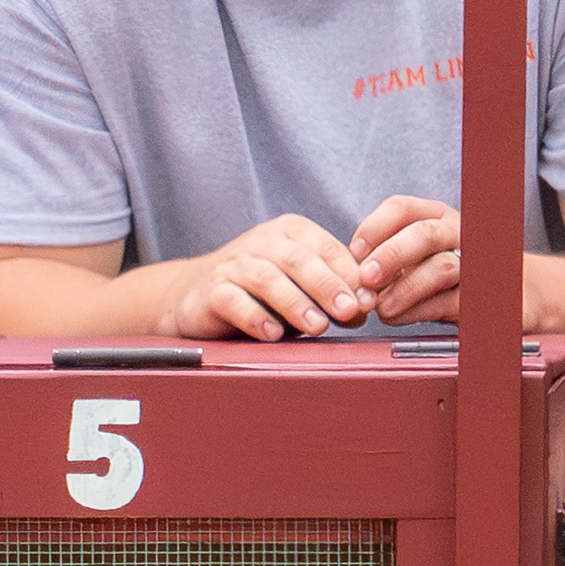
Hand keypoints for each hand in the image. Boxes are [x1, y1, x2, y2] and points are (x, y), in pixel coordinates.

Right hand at [155, 214, 372, 342]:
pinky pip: (232, 301)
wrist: (196, 294)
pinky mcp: (209, 290)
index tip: (368, 300)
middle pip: (297, 259)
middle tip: (349, 310)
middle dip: (327, 286)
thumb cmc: (262, 291)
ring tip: (317, 327)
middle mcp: (260, 242)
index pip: (326, 247)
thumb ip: (333, 291)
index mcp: (290, 232)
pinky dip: (254, 317)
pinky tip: (273, 334)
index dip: (349, 274)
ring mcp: (232, 265)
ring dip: (295, 303)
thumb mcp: (302, 284)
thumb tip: (364, 307)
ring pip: (265, 278)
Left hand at [348, 193, 467, 326]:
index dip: (374, 228)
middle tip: (367, 276)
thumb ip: (382, 253)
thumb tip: (355, 272)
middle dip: (391, 255)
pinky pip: (448, 301)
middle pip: (425, 234)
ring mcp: (472, 262)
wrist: (469, 297)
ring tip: (379, 306)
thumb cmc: (425, 270)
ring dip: (403, 289)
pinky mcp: (477, 294)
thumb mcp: (406, 252)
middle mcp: (457, 233)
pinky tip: (395, 316)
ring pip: (440, 268)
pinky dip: (416, 311)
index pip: (402, 208)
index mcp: (434, 216)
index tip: (355, 251)